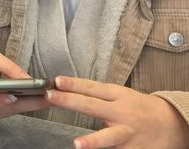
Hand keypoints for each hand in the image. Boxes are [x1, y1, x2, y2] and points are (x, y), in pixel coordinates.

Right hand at [0, 47, 51, 119]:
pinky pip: (16, 109)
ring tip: (51, 94)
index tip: (16, 95)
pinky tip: (41, 96)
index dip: (4, 99)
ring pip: (17, 109)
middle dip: (32, 101)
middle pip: (11, 106)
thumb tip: (26, 77)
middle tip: (50, 95)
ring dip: (34, 103)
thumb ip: (7, 66)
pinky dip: (28, 102)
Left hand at [46, 76, 188, 148]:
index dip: (73, 84)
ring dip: (93, 141)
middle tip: (50, 96)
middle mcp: (120, 112)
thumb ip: (96, 95)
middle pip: (91, 105)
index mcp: (116, 95)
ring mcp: (126, 133)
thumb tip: (66, 91)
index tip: (55, 80)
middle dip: (69, 100)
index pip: (90, 87)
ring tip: (77, 144)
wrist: (172, 124)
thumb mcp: (120, 95)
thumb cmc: (138, 107)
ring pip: (108, 137)